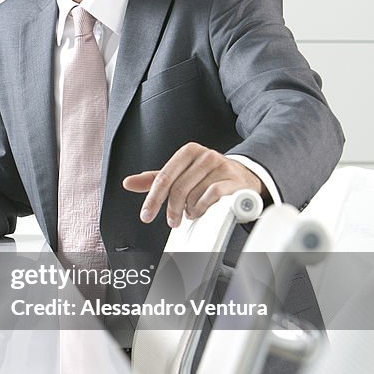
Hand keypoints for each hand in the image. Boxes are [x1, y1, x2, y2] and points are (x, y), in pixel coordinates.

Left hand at [122, 143, 265, 225]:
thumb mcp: (180, 173)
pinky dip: (204, 208)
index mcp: (188, 151)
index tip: (147, 215)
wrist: (244, 176)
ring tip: (192, 213)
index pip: (164, 177)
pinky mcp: (234, 180)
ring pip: (195, 195)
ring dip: (190, 210)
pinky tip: (202, 211)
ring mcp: (221, 166)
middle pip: (179, 188)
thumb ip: (155, 179)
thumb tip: (129, 182)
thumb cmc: (208, 175)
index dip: (153, 199)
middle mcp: (205, 155)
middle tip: (172, 221)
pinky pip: (213, 196)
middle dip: (172, 209)